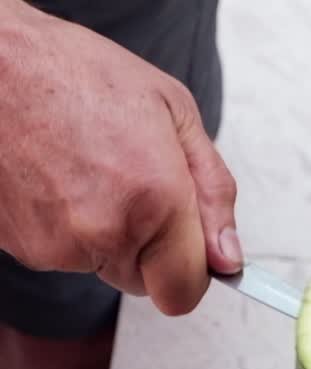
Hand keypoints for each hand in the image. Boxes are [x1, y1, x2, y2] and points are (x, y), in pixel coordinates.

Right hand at [0, 2, 240, 315]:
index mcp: (155, 201)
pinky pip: (61, 250)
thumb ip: (213, 193)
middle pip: (144, 281)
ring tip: (87, 166)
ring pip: (101, 263)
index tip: (191, 249)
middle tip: (131, 181)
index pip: (185, 292)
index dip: (193, 273)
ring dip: (104, 230)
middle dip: (150, 245)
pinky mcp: (17, 244)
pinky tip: (57, 174)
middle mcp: (104, 231)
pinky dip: (64, 222)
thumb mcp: (175, 112)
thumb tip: (228, 257)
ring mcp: (53, 243)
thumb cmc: (75, 72)